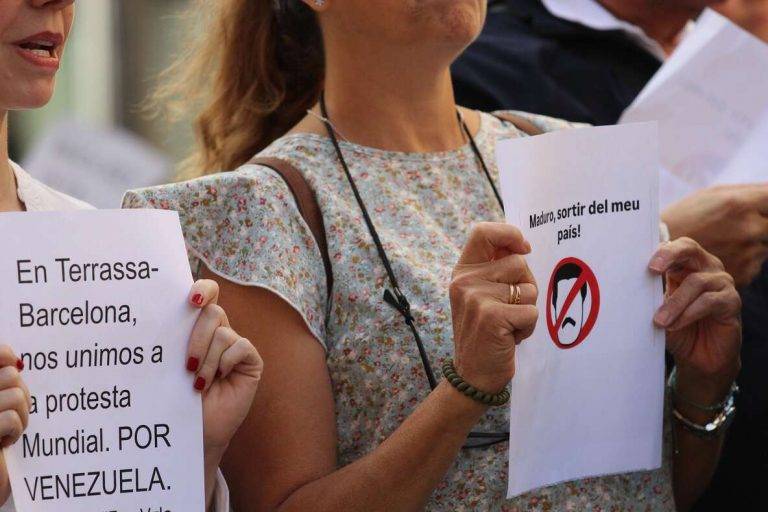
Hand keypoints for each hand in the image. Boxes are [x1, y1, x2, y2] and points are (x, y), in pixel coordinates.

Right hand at [0, 345, 30, 504]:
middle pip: (11, 375)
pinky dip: (15, 431)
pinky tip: (4, 443)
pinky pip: (12, 418)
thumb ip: (4, 382)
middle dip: (20, 396)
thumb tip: (17, 362)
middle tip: (11, 414)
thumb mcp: (0, 405)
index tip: (13, 366)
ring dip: (21, 416)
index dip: (5, 356)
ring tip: (7, 430)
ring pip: (16, 395)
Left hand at [186, 280, 263, 508]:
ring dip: (207, 359)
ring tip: (198, 382)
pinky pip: (240, 347)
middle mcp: (219, 332)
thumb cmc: (176, 398)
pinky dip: (225, 362)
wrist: (191, 432)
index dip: (203, 288)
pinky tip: (217, 380)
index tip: (191, 299)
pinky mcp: (250, 361)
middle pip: (213, 312)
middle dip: (197, 337)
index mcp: (197, 327)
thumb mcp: (169, 365)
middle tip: (186, 365)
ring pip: (223, 332)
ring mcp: (235, 346)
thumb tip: (157, 315)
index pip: (207, 294)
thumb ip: (172, 339)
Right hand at [449, 223, 537, 393]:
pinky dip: (528, 327)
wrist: (472, 375)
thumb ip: (494, 270)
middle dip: (525, 286)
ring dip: (527, 310)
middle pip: (518, 262)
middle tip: (509, 309)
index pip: (483, 233)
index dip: (509, 234)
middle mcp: (464, 281)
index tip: (524, 249)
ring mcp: (476, 298)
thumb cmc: (485, 333)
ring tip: (509, 325)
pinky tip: (510, 337)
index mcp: (462, 271)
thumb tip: (522, 247)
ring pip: (529, 288)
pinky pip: (531, 311)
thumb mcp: (480, 295)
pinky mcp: (491, 316)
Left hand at [649, 238, 741, 403]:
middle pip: (689, 249)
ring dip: (675, 303)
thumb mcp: (658, 310)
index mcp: (685, 266)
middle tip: (652, 269)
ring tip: (659, 321)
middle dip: (669, 255)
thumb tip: (622, 285)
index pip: (674, 246)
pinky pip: (709, 302)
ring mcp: (721, 283)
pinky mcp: (731, 302)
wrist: (700, 358)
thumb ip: (648, 295)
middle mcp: (705, 268)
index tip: (640, 259)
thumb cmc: (677, 328)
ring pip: (696, 282)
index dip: (659, 250)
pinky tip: (675, 325)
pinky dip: (688, 313)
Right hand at [661, 184, 767, 286]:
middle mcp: (749, 228)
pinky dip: (742, 260)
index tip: (760, 205)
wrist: (658, 255)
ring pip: (764, 244)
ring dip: (751, 243)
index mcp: (740, 203)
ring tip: (723, 241)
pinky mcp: (745, 272)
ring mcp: (748, 253)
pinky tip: (721, 256)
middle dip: (761, 223)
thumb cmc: (683, 219)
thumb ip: (747, 192)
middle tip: (734, 225)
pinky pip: (754, 262)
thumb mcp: (711, 195)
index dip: (766, 203)